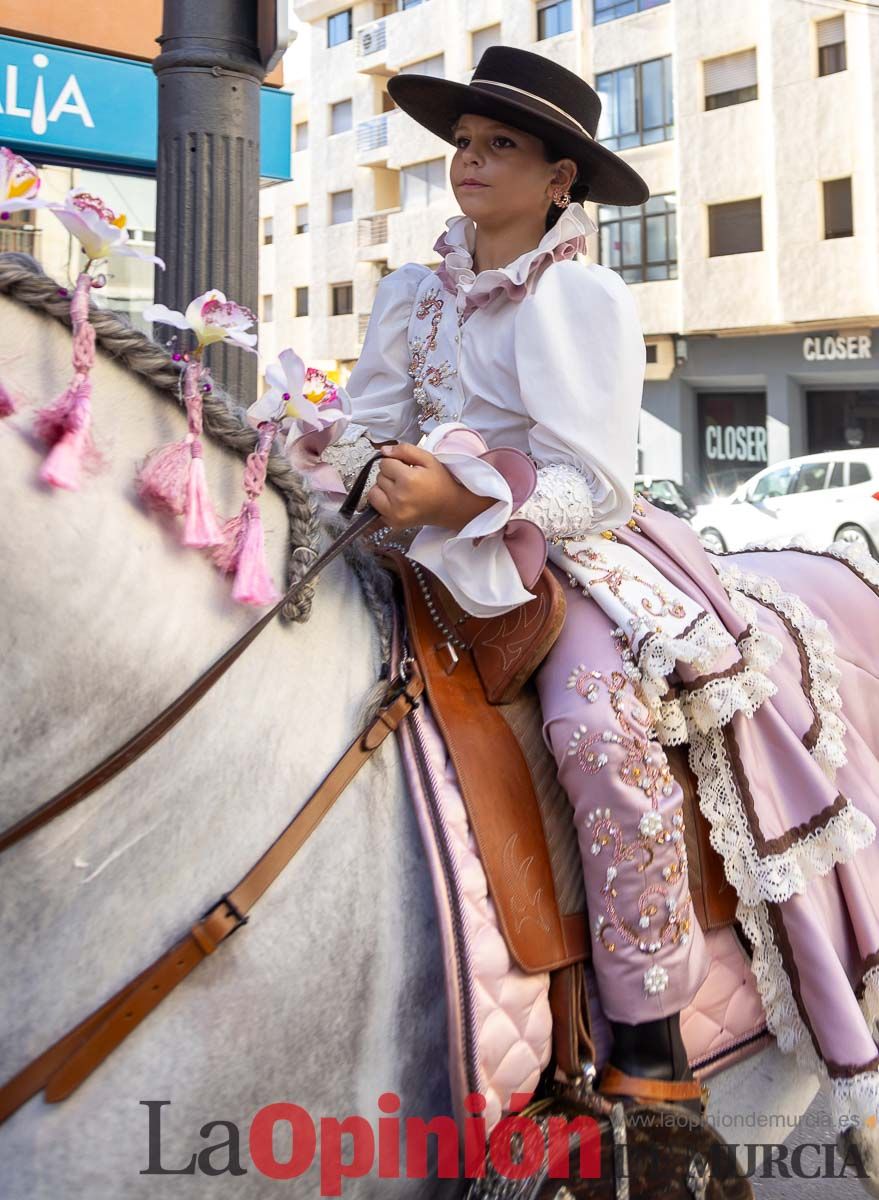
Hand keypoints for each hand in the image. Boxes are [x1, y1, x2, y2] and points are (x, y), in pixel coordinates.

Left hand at [368, 443, 494, 530]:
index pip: (384, 463)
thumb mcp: (428, 459)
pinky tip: (397, 501)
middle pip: (378, 477)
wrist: (450, 507)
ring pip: (373, 492)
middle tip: (406, 480)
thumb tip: (384, 450)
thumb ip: (404, 450)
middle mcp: (399, 498)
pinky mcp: (393, 522)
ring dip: (383, 489)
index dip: (395, 463)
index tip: (406, 468)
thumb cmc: (441, 482)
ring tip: (400, 490)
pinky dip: (382, 502)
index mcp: (409, 480)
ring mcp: (395, 513)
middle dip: (390, 476)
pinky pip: (376, 507)